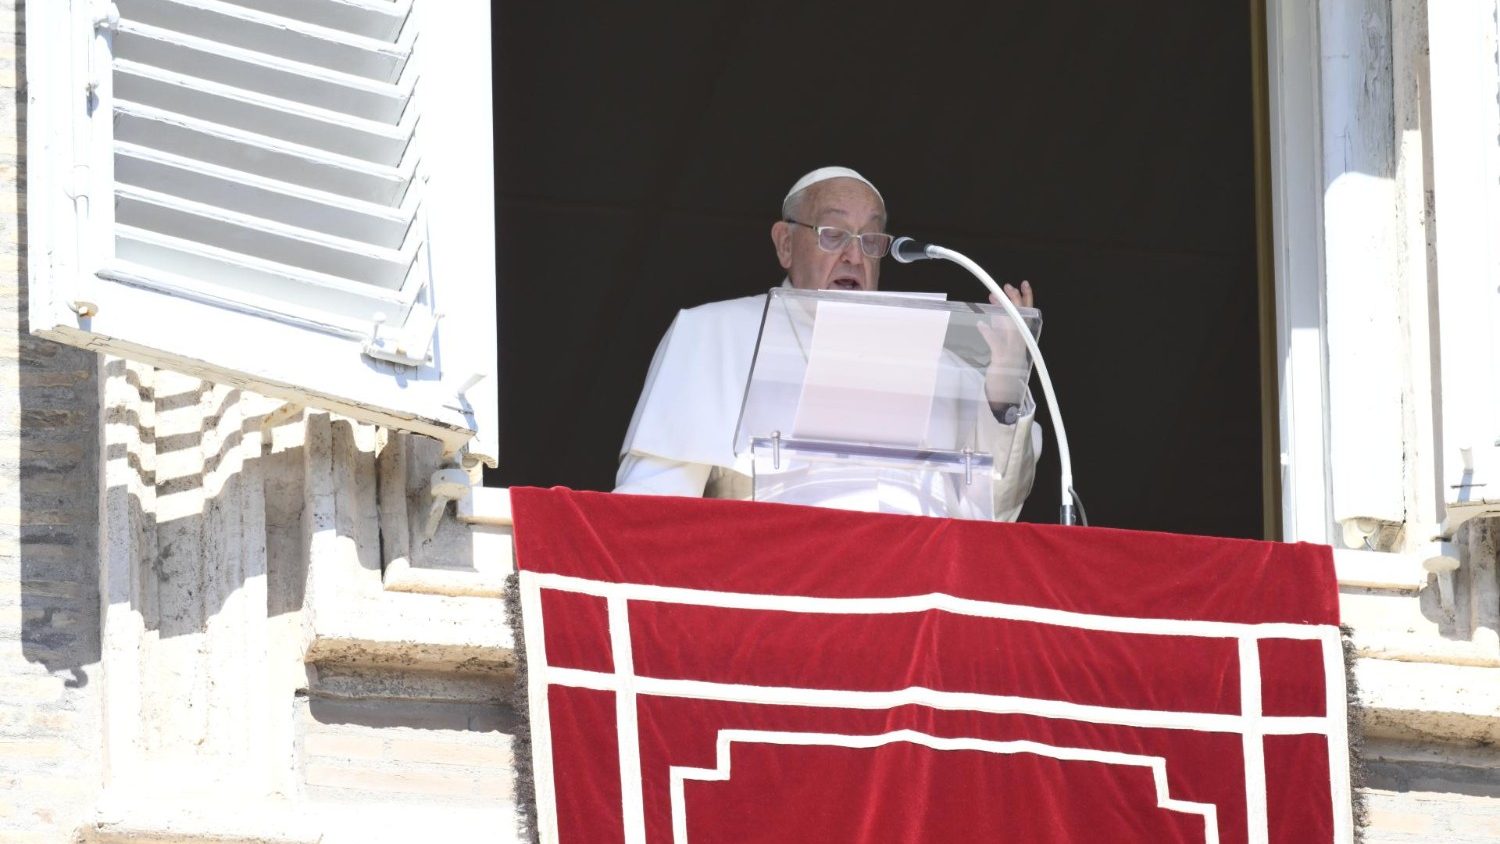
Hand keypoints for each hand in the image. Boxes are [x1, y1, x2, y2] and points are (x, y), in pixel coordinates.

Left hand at [976, 281, 1033, 415]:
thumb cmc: (1004, 360)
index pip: (1029, 313)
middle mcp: (1022, 341)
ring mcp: (1014, 350)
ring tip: (994, 298)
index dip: (1028, 297)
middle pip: (1022, 317)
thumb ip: (1001, 321)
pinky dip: (989, 333)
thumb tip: (994, 301)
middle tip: (1006, 287)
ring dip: (1004, 312)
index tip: (1024, 284)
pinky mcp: (1003, 358)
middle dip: (1016, 301)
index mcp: (1024, 336)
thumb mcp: (1005, 338)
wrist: (1006, 387)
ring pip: (1012, 327)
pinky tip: (981, 324)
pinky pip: (996, 343)